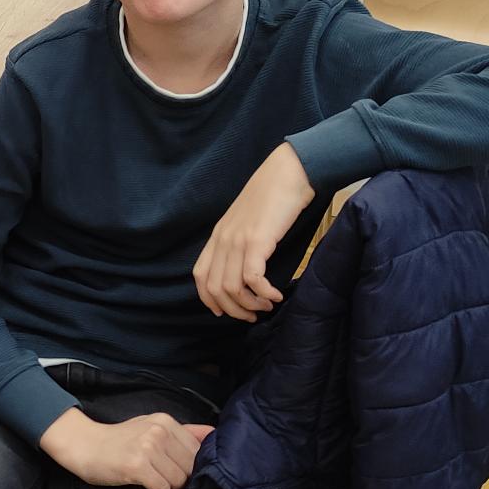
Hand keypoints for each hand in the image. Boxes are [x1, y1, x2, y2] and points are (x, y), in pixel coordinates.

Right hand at [40, 407, 212, 488]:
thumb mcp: (151, 426)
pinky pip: (162, 488)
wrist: (84, 445)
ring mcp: (147, 448)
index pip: (197, 451)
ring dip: (169, 488)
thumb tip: (213, 433)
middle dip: (180, 479)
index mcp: (165, 421)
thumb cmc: (119, 440)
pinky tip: (146, 486)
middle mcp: (158, 432)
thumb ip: (183, 431)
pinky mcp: (136, 466)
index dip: (189, 466)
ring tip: (155, 482)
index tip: (174, 469)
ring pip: (178, 481)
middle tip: (164, 479)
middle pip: (190, 468)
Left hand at [194, 143, 314, 322]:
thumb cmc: (273, 197)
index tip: (228, 311)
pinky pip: (253, 278)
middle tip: (254, 316)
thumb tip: (246, 270)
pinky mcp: (257, 240)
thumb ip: (240, 242)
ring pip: (232, 288)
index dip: (210, 300)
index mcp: (217, 236)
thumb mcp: (247, 221)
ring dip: (251, 305)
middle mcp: (223, 240)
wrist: (289, 172)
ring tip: (267, 305)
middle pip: (215, 289)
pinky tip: (276, 295)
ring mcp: (238, 240)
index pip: (200, 277)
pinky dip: (264, 293)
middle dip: (234, 310)